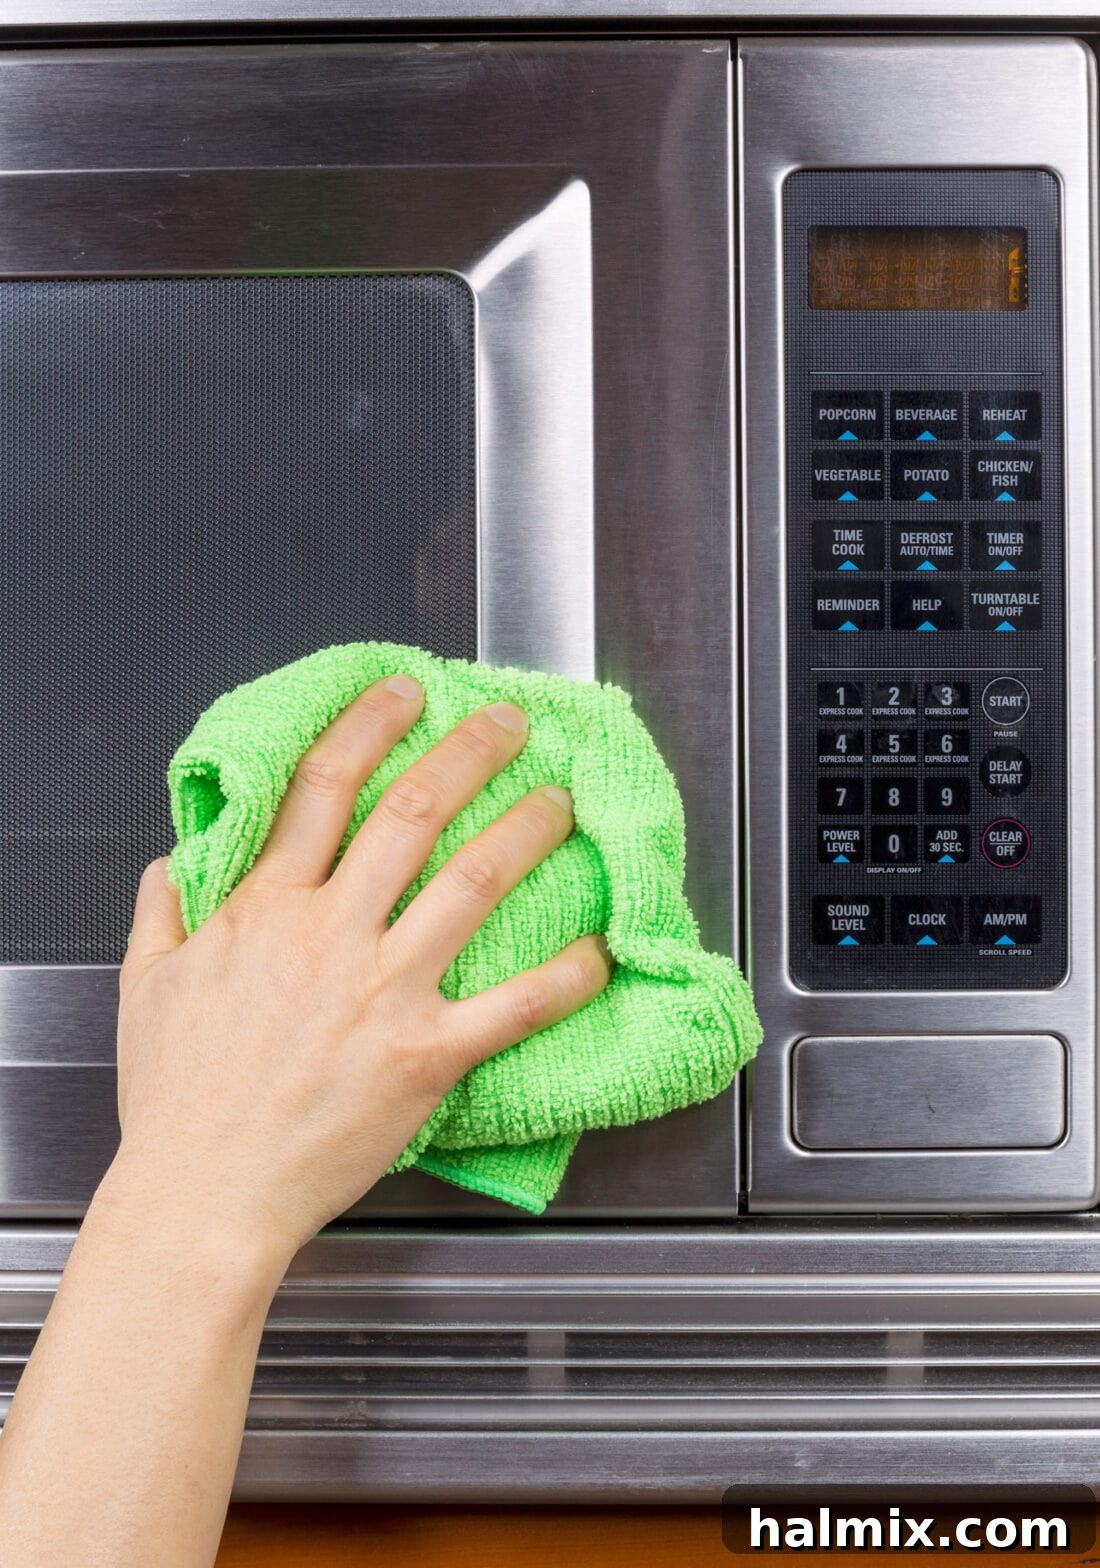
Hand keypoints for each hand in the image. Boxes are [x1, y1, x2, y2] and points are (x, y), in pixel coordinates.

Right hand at [109, 675, 611, 1277]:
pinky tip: (599, 948)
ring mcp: (384, 992)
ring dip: (525, 830)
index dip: (370, 726)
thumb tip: (170, 860)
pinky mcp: (427, 1054)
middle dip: (468, 753)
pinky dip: (566, 974)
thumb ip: (162, 910)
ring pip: (472, 884)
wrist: (204, 1195)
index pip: (325, 788)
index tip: (405, 692)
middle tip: (508, 721)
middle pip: (412, 814)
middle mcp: (332, 936)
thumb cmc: (177, 1100)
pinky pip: (514, 1004)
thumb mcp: (146, 985)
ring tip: (559, 798)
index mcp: (265, 909)